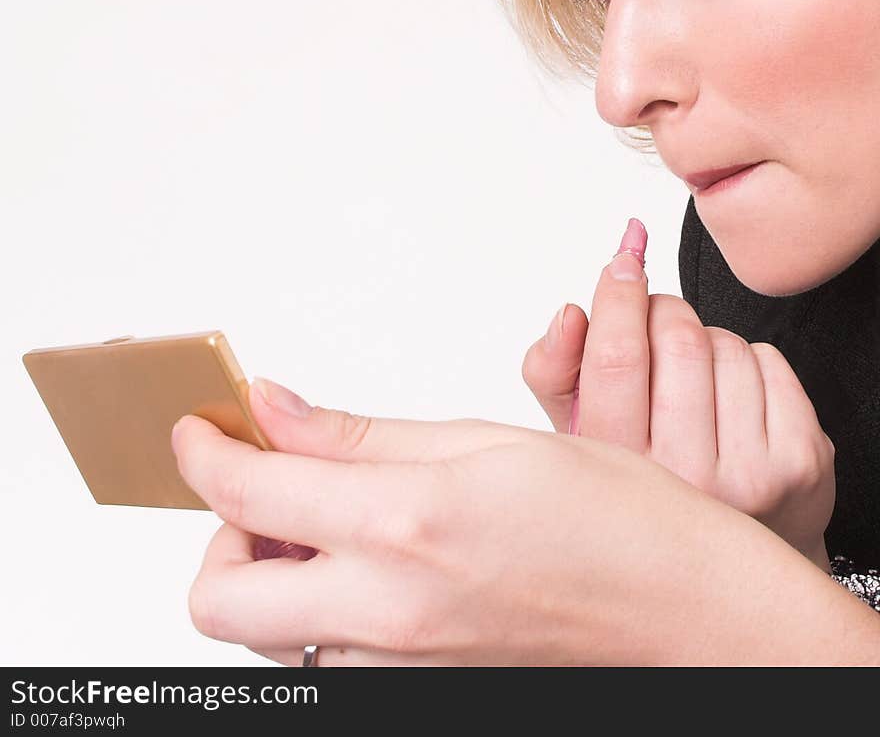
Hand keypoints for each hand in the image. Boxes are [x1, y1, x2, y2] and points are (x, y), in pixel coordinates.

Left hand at [169, 381, 836, 666]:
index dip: (204, 454)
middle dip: (218, 540)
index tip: (198, 430)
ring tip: (334, 525)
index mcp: (408, 522)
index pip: (250, 493)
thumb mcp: (489, 441)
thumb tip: (275, 409)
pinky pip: (330, 660)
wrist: (690, 618)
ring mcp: (400, 669)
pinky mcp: (418, 693)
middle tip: (265, 491)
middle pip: (217, 601)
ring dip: (272, 578)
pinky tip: (377, 568)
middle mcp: (388, 612)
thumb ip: (365, 433)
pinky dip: (324, 613)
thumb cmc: (619, 519)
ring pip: (271, 638)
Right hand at [521, 220, 835, 570]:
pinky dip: (748, 360)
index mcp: (620, 472)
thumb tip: (571, 312)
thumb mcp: (577, 431)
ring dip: (705, 341)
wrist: (722, 562)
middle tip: (654, 325)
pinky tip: (731, 398)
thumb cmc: (643, 480)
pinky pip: (769, 359)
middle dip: (664, 311)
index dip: (619, 295)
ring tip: (692, 381)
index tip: (623, 260)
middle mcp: (687, 483)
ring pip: (727, 344)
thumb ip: (554, 368)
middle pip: (678, 339)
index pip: (616, 358)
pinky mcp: (802, 462)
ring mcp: (752, 476)